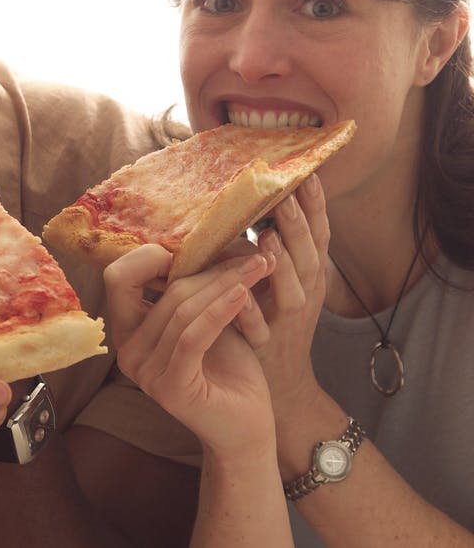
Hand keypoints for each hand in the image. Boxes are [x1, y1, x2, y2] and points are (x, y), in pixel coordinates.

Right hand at [106, 245, 276, 455]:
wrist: (248, 428)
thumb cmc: (229, 370)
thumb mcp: (206, 319)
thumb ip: (192, 288)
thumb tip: (201, 235)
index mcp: (128, 331)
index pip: (119, 277)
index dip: (151, 255)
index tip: (199, 246)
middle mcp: (127, 352)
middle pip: (161, 289)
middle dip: (208, 267)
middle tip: (250, 253)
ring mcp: (145, 372)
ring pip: (182, 308)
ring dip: (226, 283)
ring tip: (260, 267)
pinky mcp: (170, 387)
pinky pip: (194, 335)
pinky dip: (221, 309)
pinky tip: (245, 293)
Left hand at [249, 175, 329, 414]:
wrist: (278, 382)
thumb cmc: (271, 318)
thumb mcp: (279, 277)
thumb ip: (270, 245)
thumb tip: (252, 200)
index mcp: (308, 274)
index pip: (319, 235)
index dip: (316, 207)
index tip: (308, 174)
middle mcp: (305, 295)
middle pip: (310, 257)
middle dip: (299, 226)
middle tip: (286, 195)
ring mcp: (287, 323)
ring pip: (292, 292)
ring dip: (280, 265)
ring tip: (266, 238)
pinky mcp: (265, 347)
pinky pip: (258, 330)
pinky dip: (248, 312)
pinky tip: (237, 295)